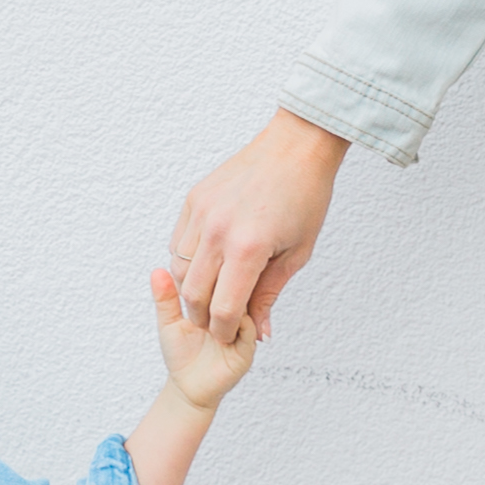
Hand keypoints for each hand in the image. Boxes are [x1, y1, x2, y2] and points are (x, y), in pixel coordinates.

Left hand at [149, 266, 257, 408]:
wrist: (189, 388)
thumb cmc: (181, 356)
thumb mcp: (169, 322)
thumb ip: (165, 298)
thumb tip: (158, 271)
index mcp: (216, 302)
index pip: (219, 277)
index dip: (208, 270)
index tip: (194, 269)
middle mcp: (233, 313)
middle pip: (236, 286)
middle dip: (221, 284)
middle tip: (204, 287)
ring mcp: (242, 329)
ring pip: (245, 304)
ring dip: (228, 302)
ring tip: (209, 308)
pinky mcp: (247, 347)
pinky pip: (248, 328)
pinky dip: (236, 322)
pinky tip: (218, 325)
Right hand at [169, 109, 346, 340]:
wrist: (295, 148)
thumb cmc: (305, 198)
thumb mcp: (297, 254)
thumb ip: (270, 294)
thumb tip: (259, 331)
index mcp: (249, 248)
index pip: (224, 308)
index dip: (226, 330)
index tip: (231, 336)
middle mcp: (219, 231)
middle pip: (194, 294)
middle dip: (203, 317)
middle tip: (217, 323)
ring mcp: (202, 213)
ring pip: (179, 270)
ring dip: (192, 290)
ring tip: (212, 295)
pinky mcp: (194, 199)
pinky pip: (178, 243)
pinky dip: (187, 262)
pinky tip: (207, 265)